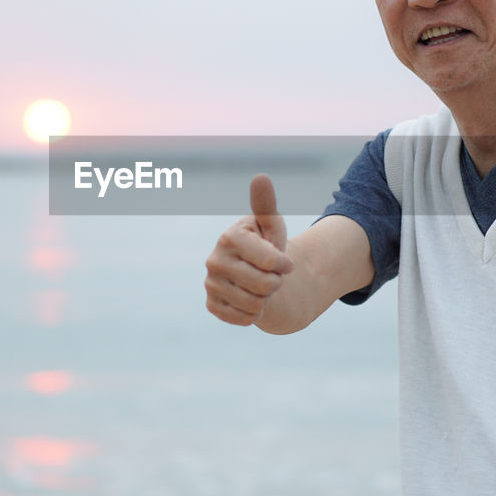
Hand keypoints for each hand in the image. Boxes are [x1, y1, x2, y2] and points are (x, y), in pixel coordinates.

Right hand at [203, 174, 294, 325]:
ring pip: (256, 305)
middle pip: (265, 285)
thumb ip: (266, 204)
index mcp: (229, 237)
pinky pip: (244, 319)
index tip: (284, 261)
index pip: (270, 261)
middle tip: (270, 275)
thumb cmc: (266, 243)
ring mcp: (210, 284)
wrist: (255, 273)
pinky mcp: (211, 305)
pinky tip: (250, 300)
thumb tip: (260, 177)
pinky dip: (254, 313)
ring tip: (260, 286)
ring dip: (266, 299)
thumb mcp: (271, 225)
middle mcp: (214, 260)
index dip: (284, 265)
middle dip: (276, 283)